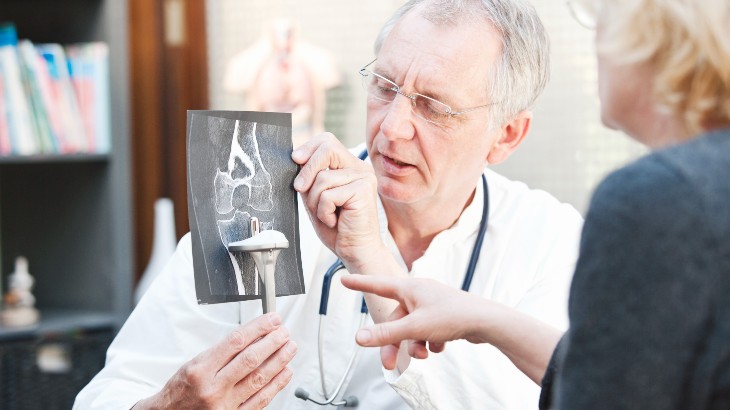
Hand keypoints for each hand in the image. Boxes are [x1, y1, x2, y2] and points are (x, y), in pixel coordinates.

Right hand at [134, 313, 296, 409]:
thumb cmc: (181, 390)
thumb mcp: (193, 364)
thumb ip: (221, 352)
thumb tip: (253, 336)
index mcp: (200, 370)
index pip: (236, 342)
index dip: (258, 328)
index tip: (272, 320)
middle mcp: (213, 388)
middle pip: (251, 359)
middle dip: (272, 342)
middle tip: (284, 332)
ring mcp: (225, 405)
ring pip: (259, 378)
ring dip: (279, 361)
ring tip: (290, 348)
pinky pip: (261, 400)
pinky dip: (276, 385)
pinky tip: (285, 372)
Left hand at [292, 133, 382, 269]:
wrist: (356, 252)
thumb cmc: (338, 230)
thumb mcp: (317, 198)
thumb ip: (310, 179)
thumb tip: (297, 159)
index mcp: (350, 167)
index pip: (328, 142)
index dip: (309, 148)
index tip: (295, 159)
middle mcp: (360, 169)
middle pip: (327, 149)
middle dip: (308, 169)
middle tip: (300, 188)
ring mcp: (364, 178)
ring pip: (322, 179)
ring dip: (316, 202)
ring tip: (328, 215)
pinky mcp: (363, 191)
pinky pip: (328, 195)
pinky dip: (324, 212)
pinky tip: (335, 221)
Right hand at [340, 275, 485, 369]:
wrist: (487, 322)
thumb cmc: (453, 316)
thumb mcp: (414, 328)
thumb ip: (386, 334)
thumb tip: (359, 338)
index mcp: (410, 288)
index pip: (378, 284)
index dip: (359, 283)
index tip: (343, 279)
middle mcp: (420, 293)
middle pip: (396, 320)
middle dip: (394, 343)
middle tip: (390, 365)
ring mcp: (432, 304)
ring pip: (412, 328)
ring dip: (414, 345)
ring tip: (425, 354)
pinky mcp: (443, 315)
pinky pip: (427, 331)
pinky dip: (430, 341)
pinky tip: (441, 344)